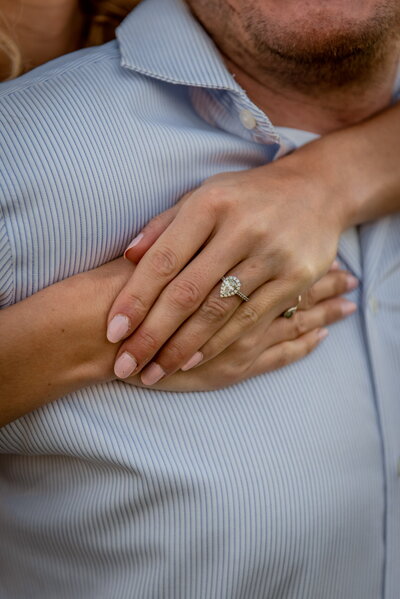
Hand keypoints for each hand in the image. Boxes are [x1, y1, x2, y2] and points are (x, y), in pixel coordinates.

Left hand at [106, 156, 352, 383]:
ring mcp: (273, 254)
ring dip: (182, 348)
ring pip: (218, 311)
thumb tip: (128, 256)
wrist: (318, 191)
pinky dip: (219, 343)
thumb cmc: (247, 196)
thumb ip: (166, 225)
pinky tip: (193, 361)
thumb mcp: (205, 196)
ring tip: (154, 372)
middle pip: (188, 292)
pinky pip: (250, 318)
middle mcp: (242, 228)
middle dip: (152, 334)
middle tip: (126, 366)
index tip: (113, 332)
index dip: (135, 298)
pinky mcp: (296, 277)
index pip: (164, 259)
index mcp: (210, 204)